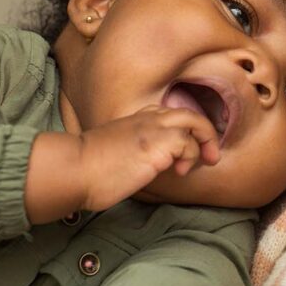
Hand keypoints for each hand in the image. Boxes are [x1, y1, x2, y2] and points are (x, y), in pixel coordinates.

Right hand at [77, 106, 219, 211]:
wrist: (75, 169)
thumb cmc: (86, 169)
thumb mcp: (110, 152)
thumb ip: (128, 152)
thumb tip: (138, 168)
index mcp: (133, 120)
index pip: (166, 113)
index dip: (181, 129)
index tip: (184, 150)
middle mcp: (146, 119)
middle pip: (187, 113)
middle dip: (205, 133)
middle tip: (210, 155)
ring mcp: (153, 129)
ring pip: (195, 122)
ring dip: (204, 144)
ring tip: (197, 165)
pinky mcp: (158, 145)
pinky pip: (188, 144)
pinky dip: (190, 157)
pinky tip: (179, 172)